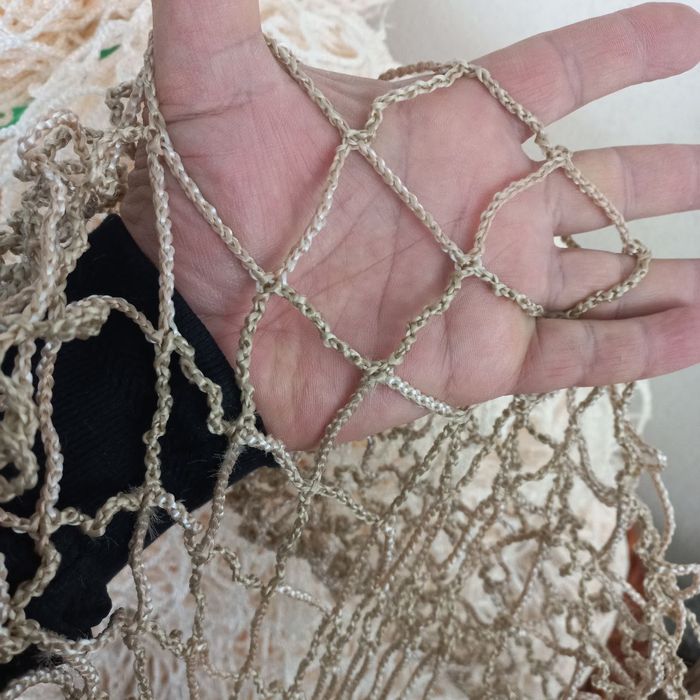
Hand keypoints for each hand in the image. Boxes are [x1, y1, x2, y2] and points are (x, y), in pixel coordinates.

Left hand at [121, 1, 699, 448]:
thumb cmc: (208, 203)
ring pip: (605, 277)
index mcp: (447, 132)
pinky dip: (641, 348)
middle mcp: (482, 209)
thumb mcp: (212, 78)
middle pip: (606, 183)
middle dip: (676, 173)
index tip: (693, 32)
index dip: (629, 50)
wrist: (204, 320)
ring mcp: (486, 291)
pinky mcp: (479, 363)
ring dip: (674, 272)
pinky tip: (699, 331)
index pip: (561, 78)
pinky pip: (579, 355)